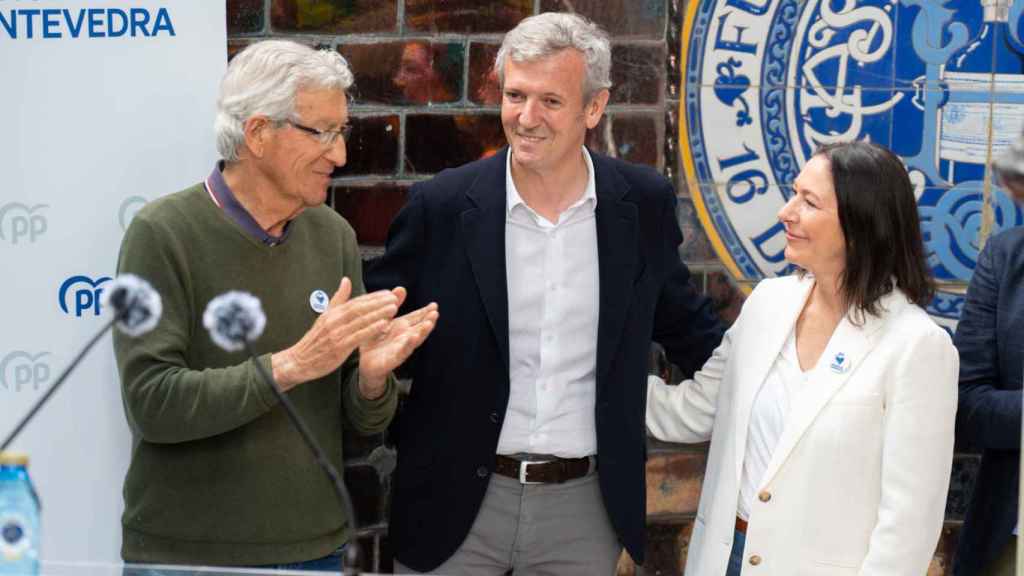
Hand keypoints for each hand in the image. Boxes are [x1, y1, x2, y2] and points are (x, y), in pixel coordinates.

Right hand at [272, 277, 399, 390]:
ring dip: (378, 313)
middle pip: (360, 308)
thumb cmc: (315, 340)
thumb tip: (346, 280)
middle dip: (379, 302)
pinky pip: (358, 336)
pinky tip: (383, 325)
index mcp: (332, 313)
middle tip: (394, 298)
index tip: (388, 293)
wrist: (299, 361)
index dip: (373, 297)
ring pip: (360, 321)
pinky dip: (371, 329)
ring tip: (393, 308)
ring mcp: (336, 334)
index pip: (356, 301)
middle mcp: (334, 321)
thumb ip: (338, 299)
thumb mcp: (325, 316)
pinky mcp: (339, 347)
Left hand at [358, 287, 438, 398]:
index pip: (417, 317)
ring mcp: (400, 348)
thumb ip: (392, 306)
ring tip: (429, 324)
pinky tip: (413, 338)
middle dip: (428, 320)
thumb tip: (401, 288)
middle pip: (419, 327)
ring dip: (422, 332)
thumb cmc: (375, 340)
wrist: (364, 364)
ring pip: (414, 339)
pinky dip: (408, 345)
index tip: (434, 305)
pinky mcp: (393, 359)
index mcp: (401, 327)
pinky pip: (402, 351)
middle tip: (435, 312)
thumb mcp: (383, 319)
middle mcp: (404, 337)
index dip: (426, 312)